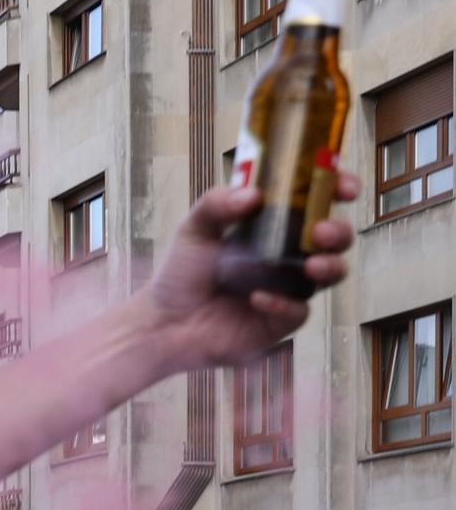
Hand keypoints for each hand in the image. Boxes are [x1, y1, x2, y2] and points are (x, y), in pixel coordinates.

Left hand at [145, 175, 357, 376]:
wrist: (163, 322)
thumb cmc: (182, 273)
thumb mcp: (194, 229)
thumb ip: (218, 204)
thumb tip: (253, 194)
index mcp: (275, 226)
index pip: (318, 202)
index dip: (339, 190)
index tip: (345, 187)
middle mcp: (289, 255)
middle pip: (336, 238)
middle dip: (339, 232)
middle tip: (321, 231)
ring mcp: (289, 288)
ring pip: (332, 273)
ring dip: (331, 265)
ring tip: (312, 265)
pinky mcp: (280, 321)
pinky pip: (299, 312)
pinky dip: (283, 303)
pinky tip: (257, 298)